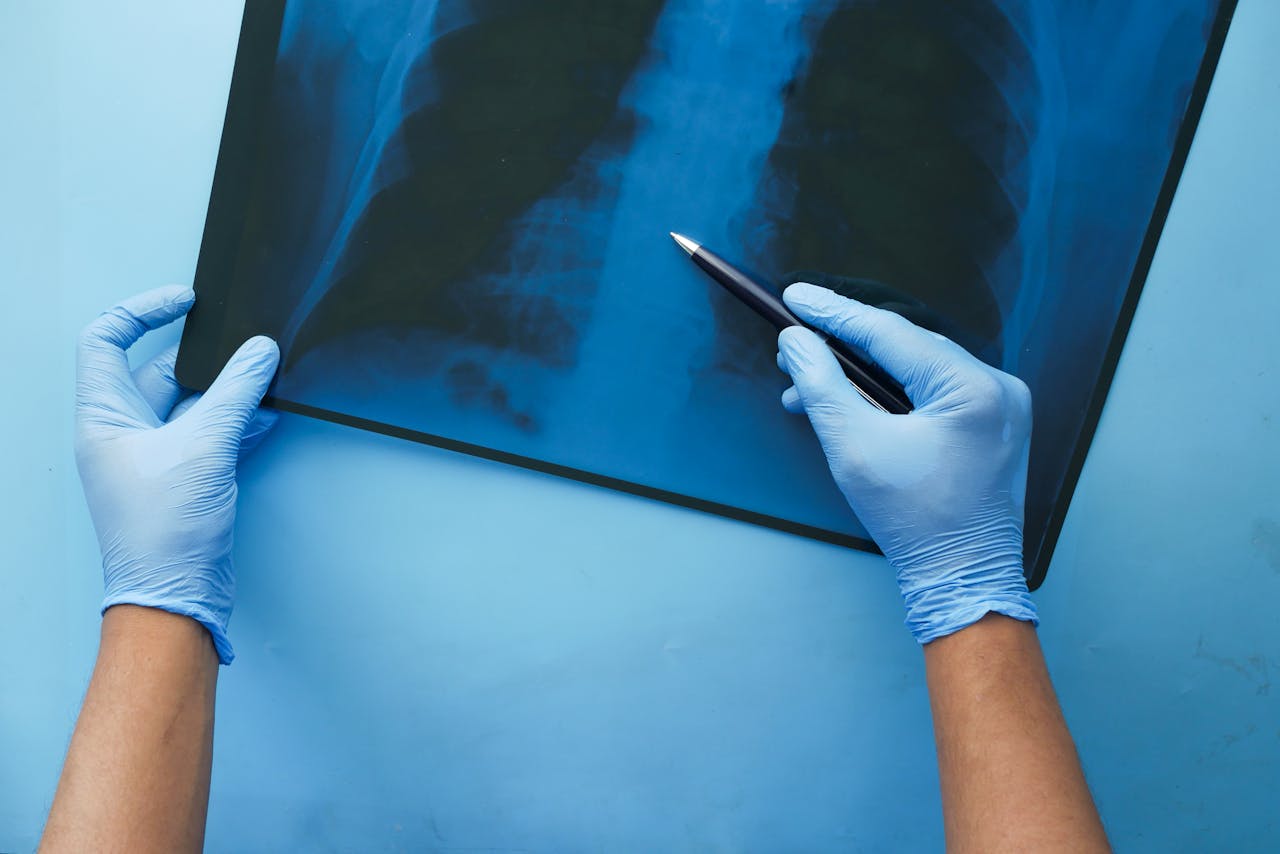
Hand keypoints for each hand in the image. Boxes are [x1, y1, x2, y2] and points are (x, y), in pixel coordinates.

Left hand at [75, 286, 279, 663]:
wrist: (175, 596)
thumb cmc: (161, 532)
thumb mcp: (202, 446)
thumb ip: (235, 393)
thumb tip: (259, 352)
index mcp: (104, 416)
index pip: (107, 340)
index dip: (142, 312)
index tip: (185, 301)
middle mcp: (124, 431)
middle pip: (160, 370)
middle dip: (205, 356)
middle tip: (243, 341)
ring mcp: (155, 455)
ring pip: (193, 403)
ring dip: (229, 390)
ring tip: (265, 375)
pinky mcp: (186, 476)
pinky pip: (213, 433)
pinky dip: (240, 421)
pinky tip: (267, 414)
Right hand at [777, 283, 1037, 643]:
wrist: (961, 577)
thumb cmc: (913, 520)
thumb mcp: (853, 447)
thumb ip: (821, 385)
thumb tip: (796, 342)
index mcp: (973, 389)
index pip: (890, 333)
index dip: (835, 314)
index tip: (796, 298)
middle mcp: (997, 387)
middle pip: (905, 348)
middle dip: (844, 350)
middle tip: (793, 349)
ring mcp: (1002, 405)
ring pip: (918, 369)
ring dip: (864, 377)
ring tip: (811, 390)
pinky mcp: (994, 423)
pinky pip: (935, 391)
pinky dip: (892, 395)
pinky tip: (854, 406)